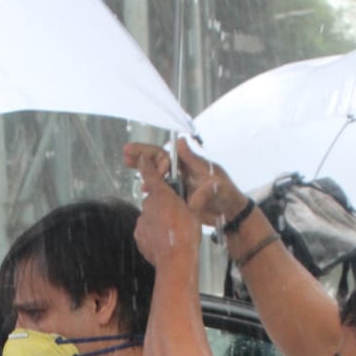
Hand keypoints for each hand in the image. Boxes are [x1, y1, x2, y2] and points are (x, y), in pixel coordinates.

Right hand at [123, 138, 248, 228]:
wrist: (230, 214)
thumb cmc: (226, 193)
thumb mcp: (211, 175)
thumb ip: (194, 161)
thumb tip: (180, 141)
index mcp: (189, 163)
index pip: (166, 155)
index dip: (152, 155)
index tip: (145, 163)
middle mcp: (182, 171)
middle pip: (158, 160)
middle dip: (141, 156)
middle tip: (125, 153)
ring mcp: (180, 184)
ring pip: (157, 175)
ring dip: (143, 170)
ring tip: (127, 164)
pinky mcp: (179, 198)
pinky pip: (161, 191)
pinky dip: (151, 188)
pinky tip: (143, 190)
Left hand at [131, 150, 201, 269]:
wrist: (176, 261)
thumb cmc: (186, 236)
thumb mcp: (196, 213)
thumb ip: (198, 198)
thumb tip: (211, 185)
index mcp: (162, 195)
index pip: (150, 173)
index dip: (146, 164)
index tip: (143, 158)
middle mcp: (148, 205)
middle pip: (152, 198)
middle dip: (161, 203)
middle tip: (174, 213)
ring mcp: (142, 221)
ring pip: (149, 215)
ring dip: (158, 219)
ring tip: (171, 231)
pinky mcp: (139, 236)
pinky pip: (146, 230)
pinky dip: (153, 233)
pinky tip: (164, 239)